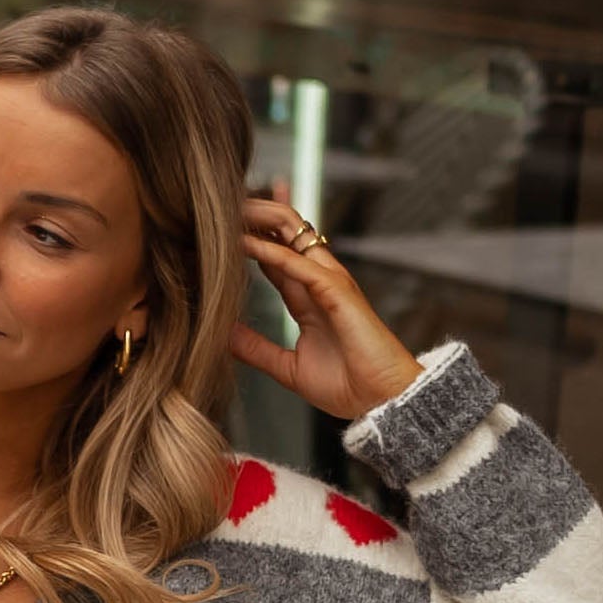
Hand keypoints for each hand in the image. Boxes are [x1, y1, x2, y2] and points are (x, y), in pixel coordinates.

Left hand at [234, 185, 420, 422]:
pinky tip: (244, 243)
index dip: (252, 232)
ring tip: (228, 206)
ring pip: (293, 234)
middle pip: (284, 231)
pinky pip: (300, 264)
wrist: (381, 402)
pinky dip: (271, 252)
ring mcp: (330, 282)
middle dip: (254, 213)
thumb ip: (256, 349)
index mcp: (308, 296)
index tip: (221, 219)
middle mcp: (319, 281)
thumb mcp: (286, 367)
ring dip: (260, 219)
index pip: (276, 251)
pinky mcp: (338, 292)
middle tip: (221, 200)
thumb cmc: (346, 387)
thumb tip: (223, 335)